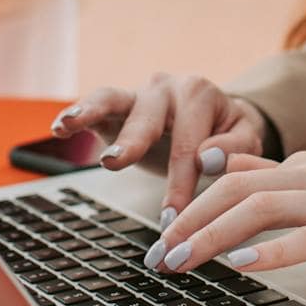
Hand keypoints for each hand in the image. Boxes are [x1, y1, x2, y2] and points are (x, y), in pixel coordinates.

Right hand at [52, 74, 271, 223]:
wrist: (218, 115)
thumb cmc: (229, 133)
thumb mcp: (245, 139)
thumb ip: (235, 148)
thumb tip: (207, 158)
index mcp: (200, 94)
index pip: (189, 144)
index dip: (181, 183)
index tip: (173, 218)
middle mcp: (166, 87)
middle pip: (148, 117)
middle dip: (133, 143)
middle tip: (116, 163)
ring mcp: (138, 93)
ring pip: (112, 98)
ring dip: (91, 112)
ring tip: (70, 125)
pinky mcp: (117, 105)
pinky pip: (96, 103)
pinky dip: (76, 112)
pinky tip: (60, 126)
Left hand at [146, 151, 305, 284]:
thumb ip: (286, 184)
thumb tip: (232, 177)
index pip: (234, 174)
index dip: (190, 202)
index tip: (160, 232)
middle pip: (233, 189)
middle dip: (186, 221)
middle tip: (155, 255)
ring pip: (258, 209)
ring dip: (210, 236)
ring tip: (180, 262)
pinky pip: (305, 239)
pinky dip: (268, 252)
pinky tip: (240, 267)